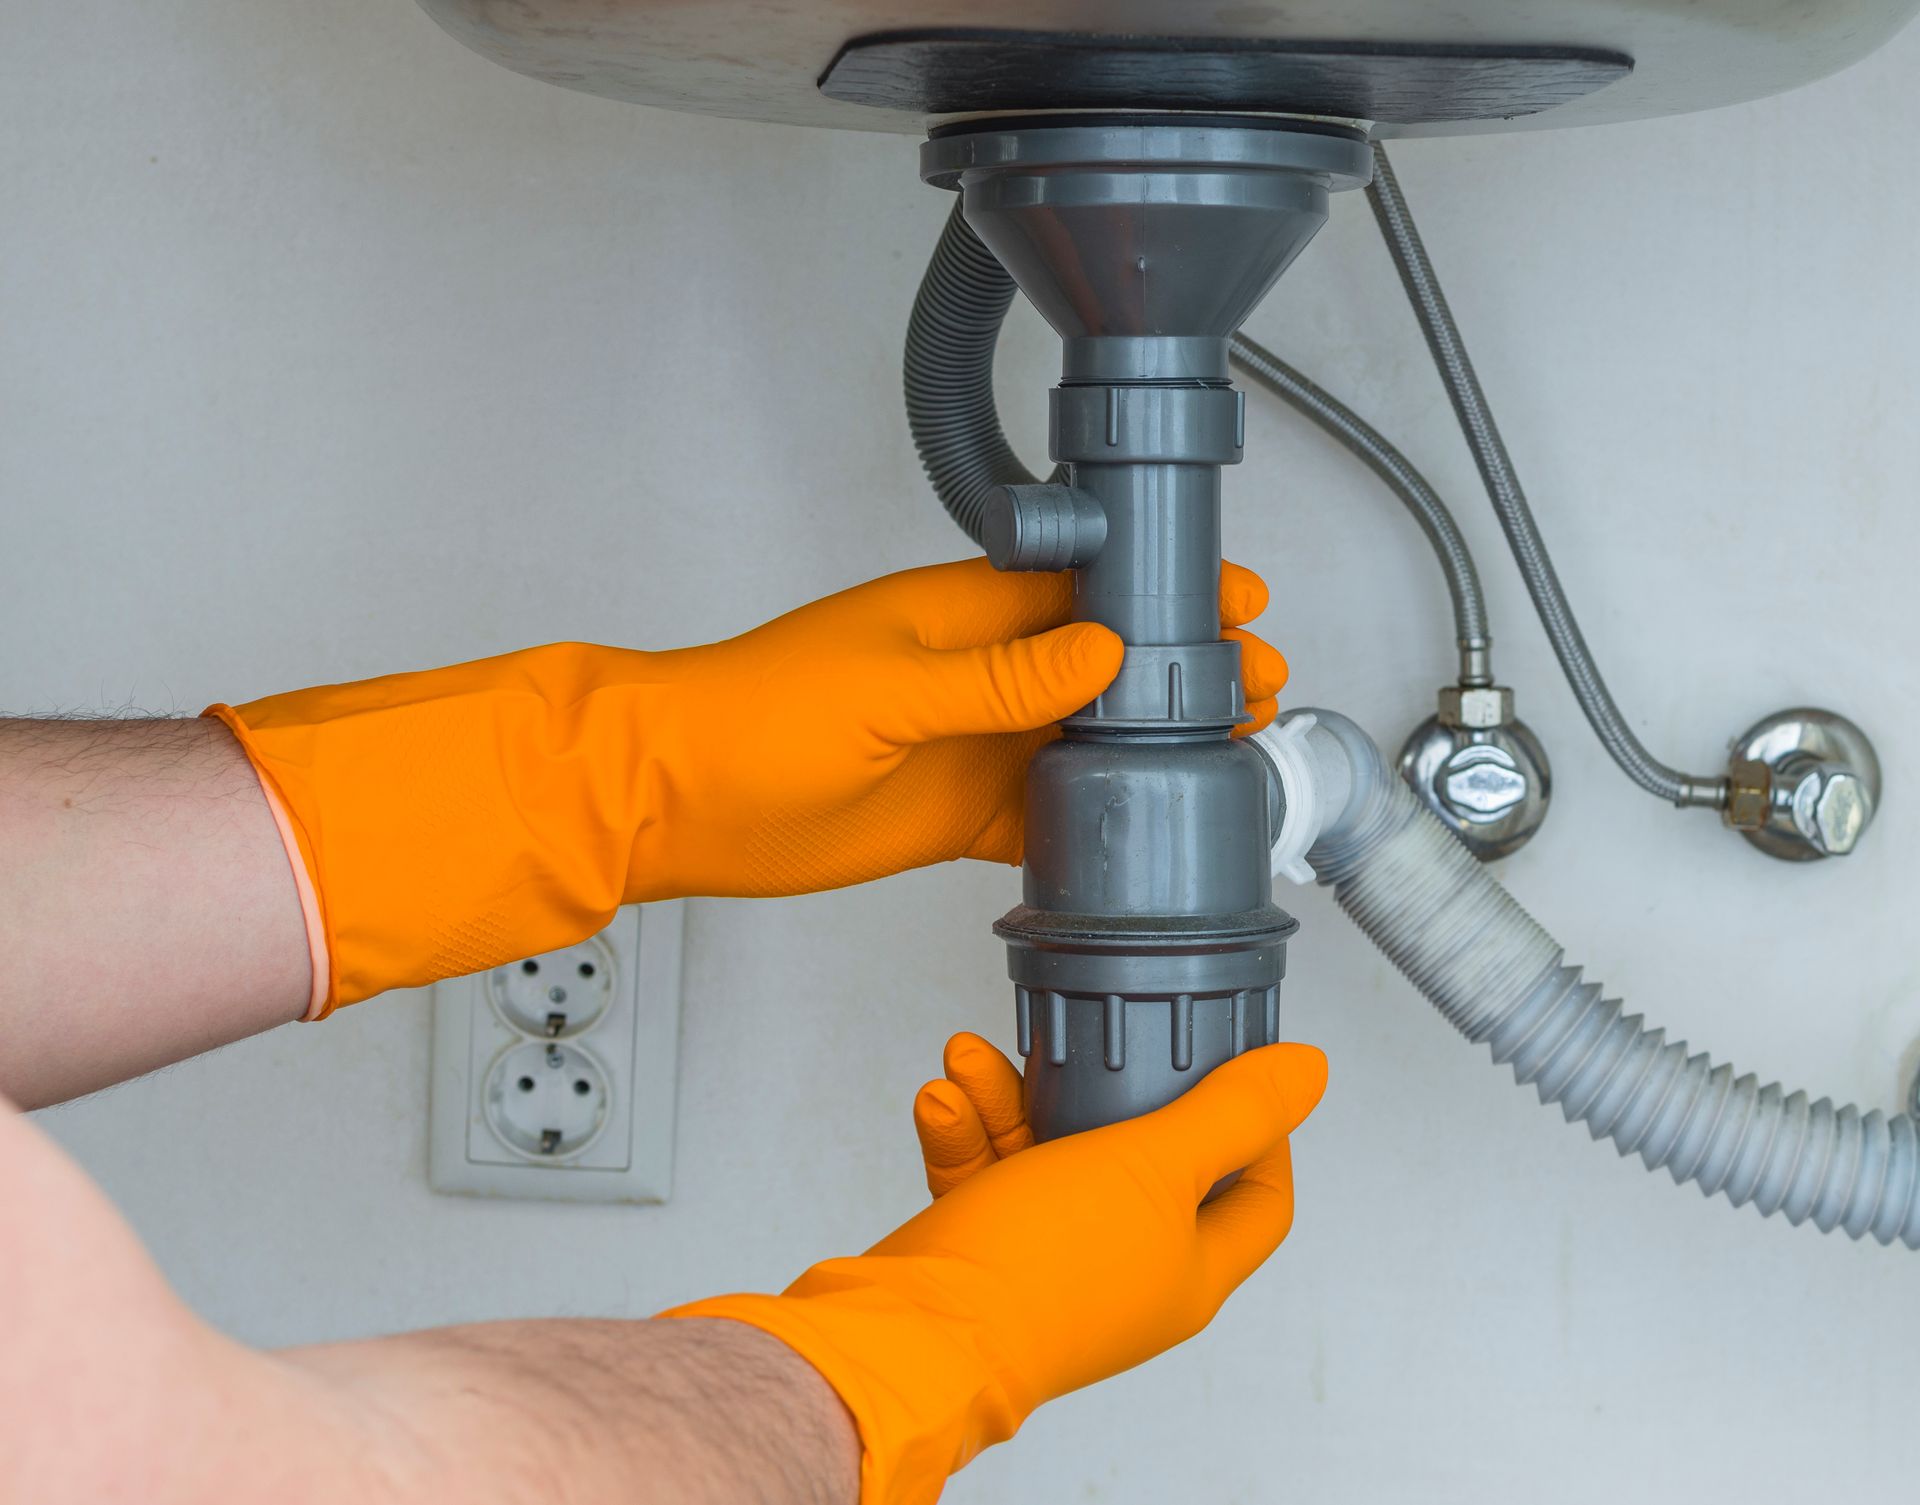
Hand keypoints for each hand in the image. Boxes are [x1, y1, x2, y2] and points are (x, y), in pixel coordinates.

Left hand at [209, 557, 1284, 1010]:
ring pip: (1085, 742)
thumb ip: (1002, 677)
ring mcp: (970, 745)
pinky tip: (1150, 830)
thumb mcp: (888, 689)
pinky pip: (1044, 815)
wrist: (679, 800)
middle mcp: (975, 675)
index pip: (1084, 589)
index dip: (1162, 595)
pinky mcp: (955, 814)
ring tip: (1233, 753)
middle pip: (1102, 669)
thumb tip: (1104, 654)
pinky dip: (1096, 822)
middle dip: (1182, 673)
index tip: (1236, 598)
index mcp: (959, 614)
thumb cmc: (754, 715)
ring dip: (1152, 748)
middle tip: (1257, 688)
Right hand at [662, 1037, 1326, 1504]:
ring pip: (1045, 1156)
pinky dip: (964, 1130)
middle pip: (1138, 1160)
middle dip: (1098, 1085)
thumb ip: (1231, 1114)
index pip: (1258, 1198)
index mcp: (1187, 1269)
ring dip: (1007, 1097)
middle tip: (1087, 1038)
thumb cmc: (1038, 1275)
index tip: (1232, 1068)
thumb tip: (1307, 1072)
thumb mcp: (1154, 1166)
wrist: (910, 1339)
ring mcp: (1051, 1267)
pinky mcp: (981, 1258)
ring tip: (973, 1055)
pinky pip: (983, 1175)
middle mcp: (1125, 1274)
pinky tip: (946, 1098)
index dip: (1259, 1130)